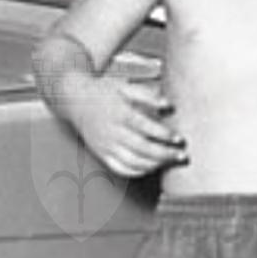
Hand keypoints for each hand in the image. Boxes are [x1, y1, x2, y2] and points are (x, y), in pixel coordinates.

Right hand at [67, 71, 187, 178]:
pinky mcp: (102, 154)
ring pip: (133, 162)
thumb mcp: (124, 86)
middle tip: (181, 155)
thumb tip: (168, 104)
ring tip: (171, 161)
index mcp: (119, 113)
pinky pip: (121, 169)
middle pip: (142, 148)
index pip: (144, 127)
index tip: (179, 138)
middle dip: (165, 154)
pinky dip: (139, 171)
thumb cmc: (104, 92)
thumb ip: (148, 95)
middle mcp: (112, 132)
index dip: (163, 134)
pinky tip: (152, 167)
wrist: (75, 101)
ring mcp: (106, 146)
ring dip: (155, 165)